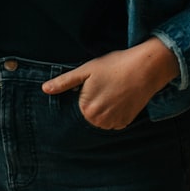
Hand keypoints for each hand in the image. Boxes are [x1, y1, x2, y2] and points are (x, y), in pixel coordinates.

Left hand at [41, 37, 179, 129]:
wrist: (145, 68)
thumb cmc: (114, 66)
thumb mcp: (86, 70)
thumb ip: (63, 82)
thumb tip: (44, 89)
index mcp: (87, 110)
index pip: (79, 104)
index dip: (86, 90)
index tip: (96, 81)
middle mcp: (100, 122)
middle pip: (90, 112)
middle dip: (95, 99)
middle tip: (106, 84)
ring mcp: (114, 124)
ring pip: (102, 117)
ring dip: (105, 106)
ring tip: (115, 88)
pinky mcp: (126, 122)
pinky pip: (114, 119)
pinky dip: (116, 109)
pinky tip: (122, 95)